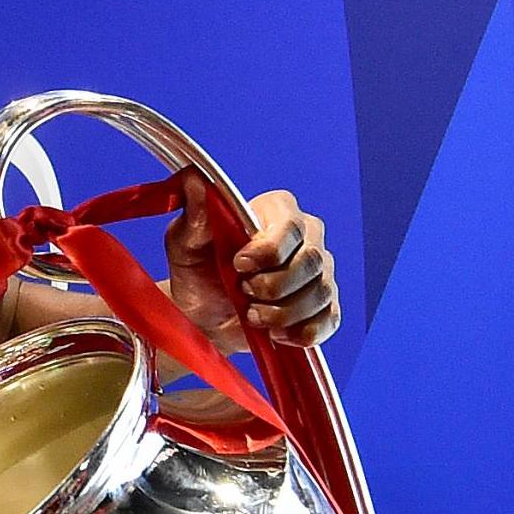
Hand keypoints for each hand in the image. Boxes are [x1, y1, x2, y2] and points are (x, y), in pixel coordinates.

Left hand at [163, 174, 339, 350]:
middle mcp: (307, 237)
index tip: (238, 265)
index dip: (268, 250)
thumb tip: (195, 179)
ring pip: (320, 293)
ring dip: (283, 313)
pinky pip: (328, 320)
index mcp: (277, 212)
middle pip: (311, 261)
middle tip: (244, 294)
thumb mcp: (185, 242)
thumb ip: (195, 214)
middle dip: (274, 286)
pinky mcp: (324, 307)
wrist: (203, 315)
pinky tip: (276, 334)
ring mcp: (320, 273)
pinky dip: (302, 333)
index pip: (291, 226)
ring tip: (253, 316)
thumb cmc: (197, 270)